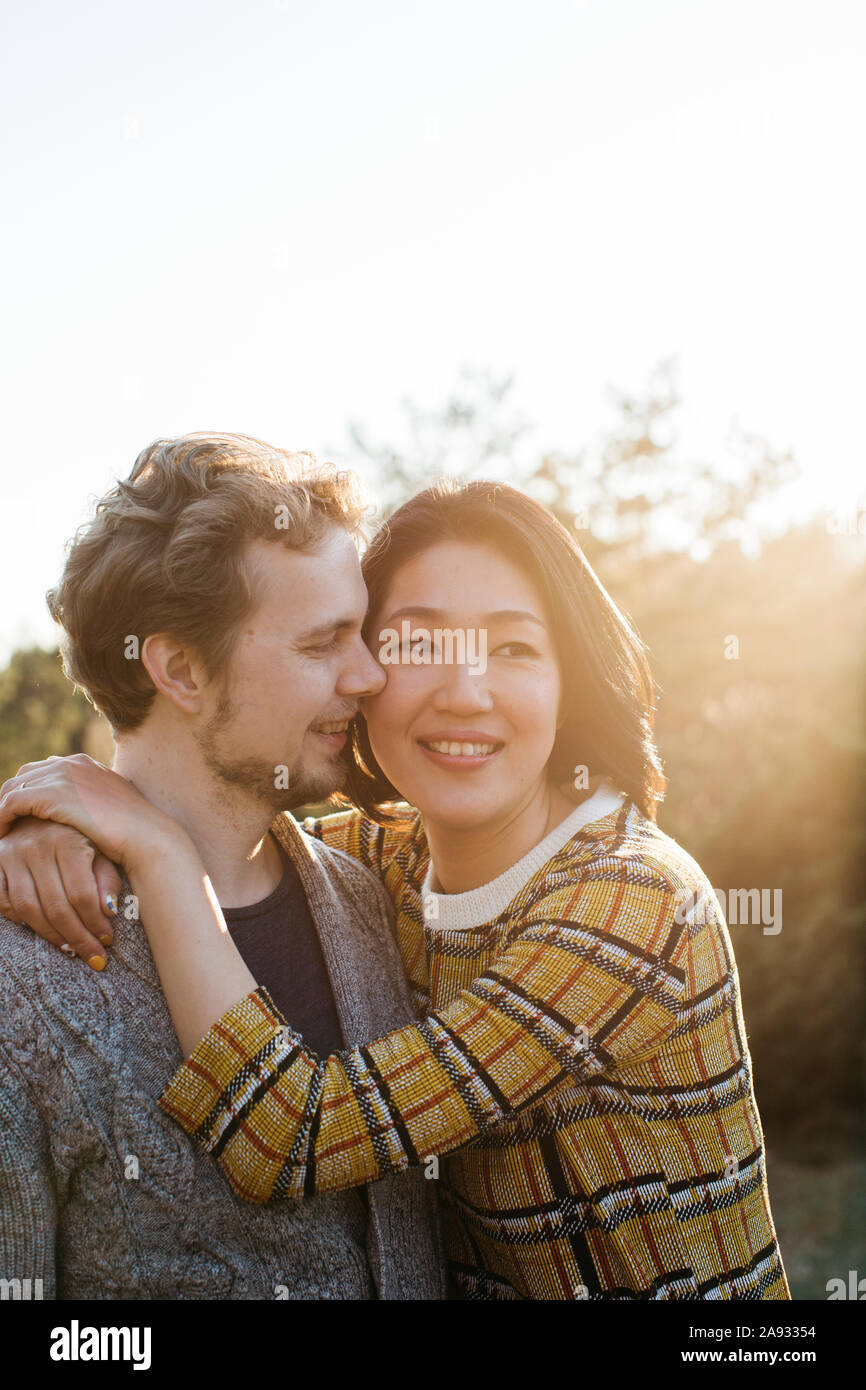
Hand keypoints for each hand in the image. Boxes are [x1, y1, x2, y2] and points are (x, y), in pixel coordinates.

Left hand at [0, 754, 179, 870]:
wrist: (147, 838)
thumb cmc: (133, 833)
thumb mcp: (109, 809)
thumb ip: (89, 803)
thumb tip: (80, 815)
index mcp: (83, 763)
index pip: (42, 771)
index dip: (28, 793)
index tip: (21, 817)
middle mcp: (70, 762)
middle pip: (24, 776)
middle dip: (10, 799)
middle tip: (5, 825)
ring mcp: (61, 775)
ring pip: (13, 788)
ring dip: (2, 811)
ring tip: (0, 834)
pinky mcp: (51, 794)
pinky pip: (11, 803)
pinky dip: (1, 819)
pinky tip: (2, 837)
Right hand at [0, 817, 122, 968]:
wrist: (41, 813)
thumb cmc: (80, 836)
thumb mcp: (100, 850)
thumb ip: (107, 879)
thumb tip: (109, 911)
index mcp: (67, 840)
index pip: (81, 894)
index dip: (95, 923)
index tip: (107, 941)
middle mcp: (35, 846)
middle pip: (55, 906)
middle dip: (77, 937)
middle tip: (94, 956)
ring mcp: (11, 855)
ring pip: (28, 909)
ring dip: (50, 935)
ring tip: (71, 949)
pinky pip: (4, 902)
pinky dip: (21, 921)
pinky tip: (41, 930)